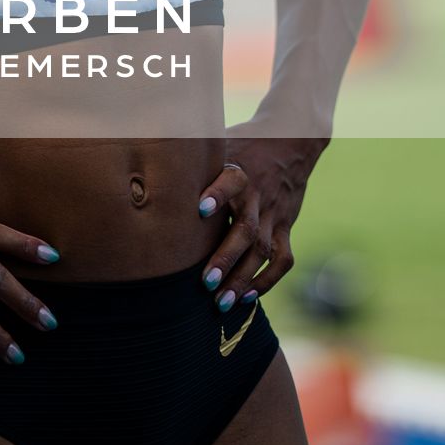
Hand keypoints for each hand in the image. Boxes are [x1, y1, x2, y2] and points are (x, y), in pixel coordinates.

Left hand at [195, 133, 324, 312]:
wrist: (291, 143)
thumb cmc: (243, 144)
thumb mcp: (220, 142)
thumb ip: (195, 154)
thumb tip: (152, 154)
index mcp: (240, 171)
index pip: (231, 180)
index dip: (217, 194)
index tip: (199, 210)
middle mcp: (259, 196)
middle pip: (246, 229)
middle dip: (226, 258)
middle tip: (206, 283)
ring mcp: (275, 215)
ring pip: (263, 251)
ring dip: (243, 278)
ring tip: (222, 302)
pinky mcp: (286, 227)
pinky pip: (283, 259)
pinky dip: (268, 280)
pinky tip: (248, 297)